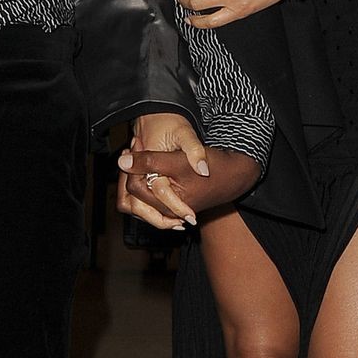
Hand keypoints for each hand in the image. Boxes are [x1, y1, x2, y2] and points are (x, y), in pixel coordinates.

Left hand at [117, 145, 259, 228]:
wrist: (235, 175)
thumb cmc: (212, 168)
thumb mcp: (178, 162)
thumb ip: (149, 162)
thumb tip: (121, 162)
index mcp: (167, 206)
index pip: (133, 188)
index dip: (131, 164)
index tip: (135, 145)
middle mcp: (166, 212)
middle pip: (133, 193)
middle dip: (132, 170)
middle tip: (136, 146)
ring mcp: (169, 209)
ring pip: (139, 193)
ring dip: (138, 172)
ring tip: (142, 153)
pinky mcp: (172, 203)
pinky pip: (149, 192)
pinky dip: (146, 176)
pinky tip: (151, 162)